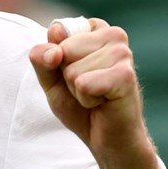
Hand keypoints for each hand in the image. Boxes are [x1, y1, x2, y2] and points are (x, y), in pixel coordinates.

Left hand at [27, 18, 158, 168]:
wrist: (108, 140)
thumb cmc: (83, 107)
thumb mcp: (52, 80)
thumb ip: (42, 59)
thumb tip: (53, 50)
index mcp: (97, 29)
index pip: (56, 32)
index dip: (56, 61)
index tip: (76, 75)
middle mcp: (114, 35)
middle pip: (63, 50)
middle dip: (67, 77)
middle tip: (88, 89)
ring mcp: (122, 53)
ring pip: (72, 70)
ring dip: (78, 91)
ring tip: (97, 96)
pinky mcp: (125, 74)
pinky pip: (84, 84)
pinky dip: (86, 100)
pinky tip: (104, 102)